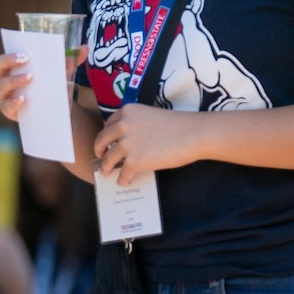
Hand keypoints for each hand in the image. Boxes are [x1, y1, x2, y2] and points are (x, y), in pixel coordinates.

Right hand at [0, 44, 80, 122]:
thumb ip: (71, 61)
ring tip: (30, 77)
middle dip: (10, 61)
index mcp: (12, 68)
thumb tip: (85, 48)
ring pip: (2, 86)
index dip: (10, 54)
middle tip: (26, 60)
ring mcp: (5, 96)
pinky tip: (24, 99)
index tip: (26, 53)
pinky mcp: (10, 112)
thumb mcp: (61, 74)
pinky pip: (7, 107)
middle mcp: (4, 80)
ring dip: (15, 80)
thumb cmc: (51, 87)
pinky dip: (14, 102)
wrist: (53, 111)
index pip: (3, 58)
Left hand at [91, 102, 205, 184]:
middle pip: (101, 141)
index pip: (108, 124)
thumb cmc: (178, 124)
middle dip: (99, 150)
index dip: (106, 135)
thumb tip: (126, 140)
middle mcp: (122, 126)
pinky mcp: (134, 162)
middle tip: (100, 156)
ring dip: (106, 167)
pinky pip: (122, 173)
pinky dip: (122, 179)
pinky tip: (124, 181)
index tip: (107, 142)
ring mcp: (127, 144)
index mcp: (127, 111)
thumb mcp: (150, 116)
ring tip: (106, 172)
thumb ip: (135, 124)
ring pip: (108, 159)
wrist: (194, 134)